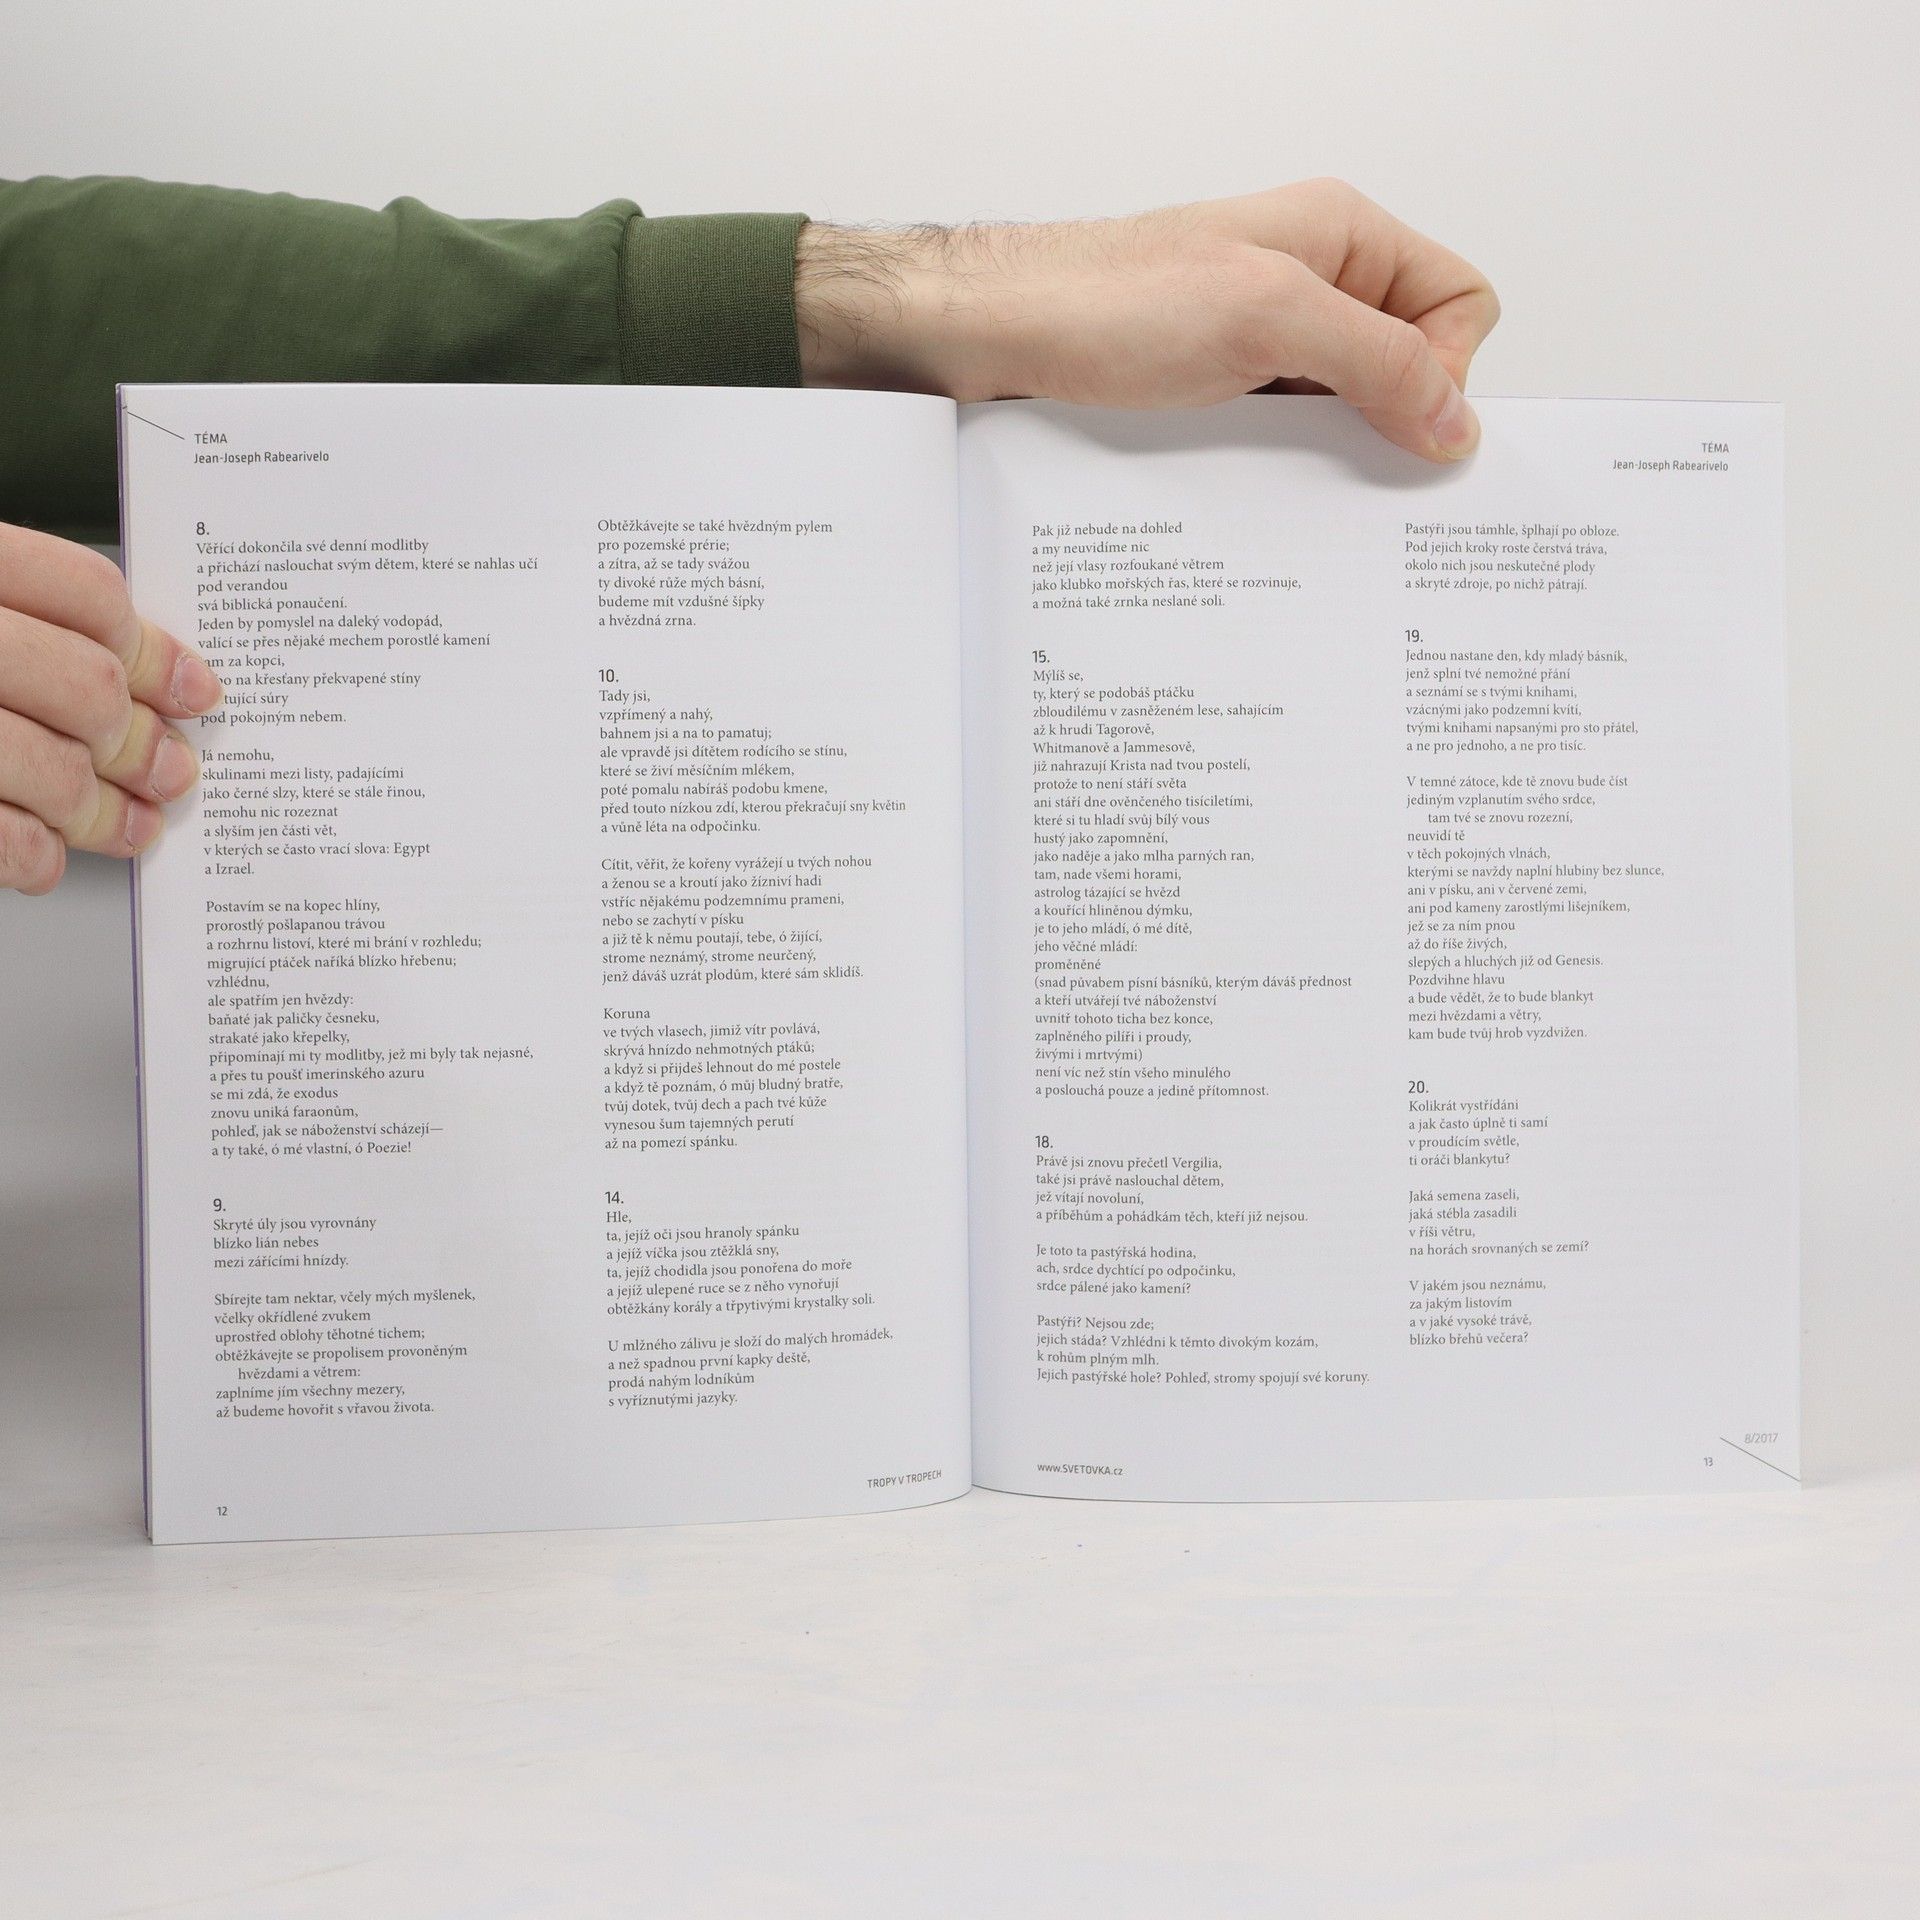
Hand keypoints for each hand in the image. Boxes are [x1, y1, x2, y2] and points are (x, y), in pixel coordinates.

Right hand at [0, 522, 222, 894]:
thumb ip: (40, 624)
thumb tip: (160, 681)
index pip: (88, 595)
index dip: (158, 653)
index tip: (201, 695)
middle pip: (88, 686)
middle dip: (145, 743)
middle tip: (176, 773)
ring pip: (55, 769)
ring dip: (106, 811)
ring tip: (133, 826)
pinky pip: (7, 836)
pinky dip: (39, 853)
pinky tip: (51, 851)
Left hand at [795, 178, 1499, 462]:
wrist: (991, 333)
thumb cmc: (1107, 300)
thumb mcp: (1266, 319)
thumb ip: (1376, 361)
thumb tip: (1455, 422)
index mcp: (1340, 235)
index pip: (1459, 303)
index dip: (1446, 369)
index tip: (1398, 420)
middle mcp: (1308, 281)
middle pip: (1406, 364)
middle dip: (1390, 421)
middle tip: (1346, 468)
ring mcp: (1260, 337)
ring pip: (1341, 410)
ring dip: (1327, 452)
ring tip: (1282, 475)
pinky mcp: (1216, 387)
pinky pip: (1281, 437)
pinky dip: (1278, 466)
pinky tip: (1247, 485)